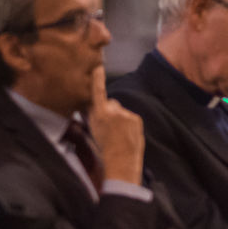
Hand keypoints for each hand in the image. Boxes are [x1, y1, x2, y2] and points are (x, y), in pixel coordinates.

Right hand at [88, 68, 144, 183]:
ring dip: (119, 119)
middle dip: (109, 111)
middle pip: (111, 103)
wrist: (121, 162)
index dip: (97, 78)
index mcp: (99, 113)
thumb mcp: (92, 129)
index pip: (98, 91)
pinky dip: (128, 124)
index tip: (98, 66)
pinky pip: (130, 117)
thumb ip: (93, 114)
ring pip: (120, 112)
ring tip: (117, 135)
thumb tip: (92, 103)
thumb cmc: (104, 148)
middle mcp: (113, 111)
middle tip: (108, 128)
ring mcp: (126, 114)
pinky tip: (125, 135)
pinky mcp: (136, 119)